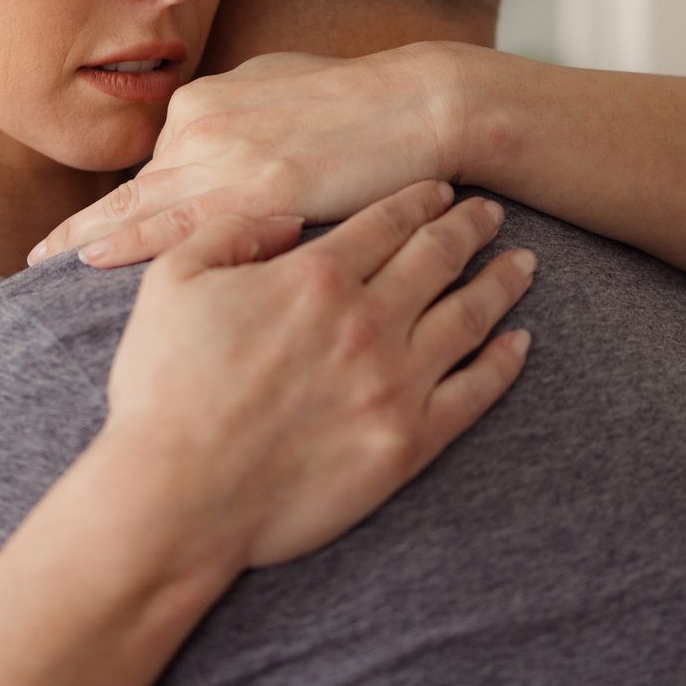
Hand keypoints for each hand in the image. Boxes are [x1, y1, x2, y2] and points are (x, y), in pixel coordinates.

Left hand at [31, 44, 491, 267]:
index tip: (81, 231)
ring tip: (43, 266)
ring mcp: (222, 154)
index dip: (117, 206)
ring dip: (87, 237)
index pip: (153, 169)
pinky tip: (91, 259)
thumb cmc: (362, 105)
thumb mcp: (283, 94)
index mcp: (205, 101)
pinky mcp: (254, 187)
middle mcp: (200, 123)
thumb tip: (217, 142)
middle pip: (131, 188)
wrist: (421, 106)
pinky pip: (178, 223)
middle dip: (80, 225)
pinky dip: (130, 242)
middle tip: (30, 257)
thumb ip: (241, 118)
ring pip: (140, 205)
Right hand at [97, 180, 534, 570]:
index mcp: (313, 277)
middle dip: (470, 228)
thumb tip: (289, 218)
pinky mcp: (407, 444)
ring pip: (469, 317)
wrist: (175, 496)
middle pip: (438, 258)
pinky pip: (475, 394)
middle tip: (492, 214)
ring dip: (500, 283)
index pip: (385, 222)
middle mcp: (366, 322)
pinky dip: (504, 363)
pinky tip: (519, 344)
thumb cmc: (162, 388)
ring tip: (523, 264)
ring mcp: (394, 384)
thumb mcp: (173, 282)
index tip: (441, 189)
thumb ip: (232, 233)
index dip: (419, 200)